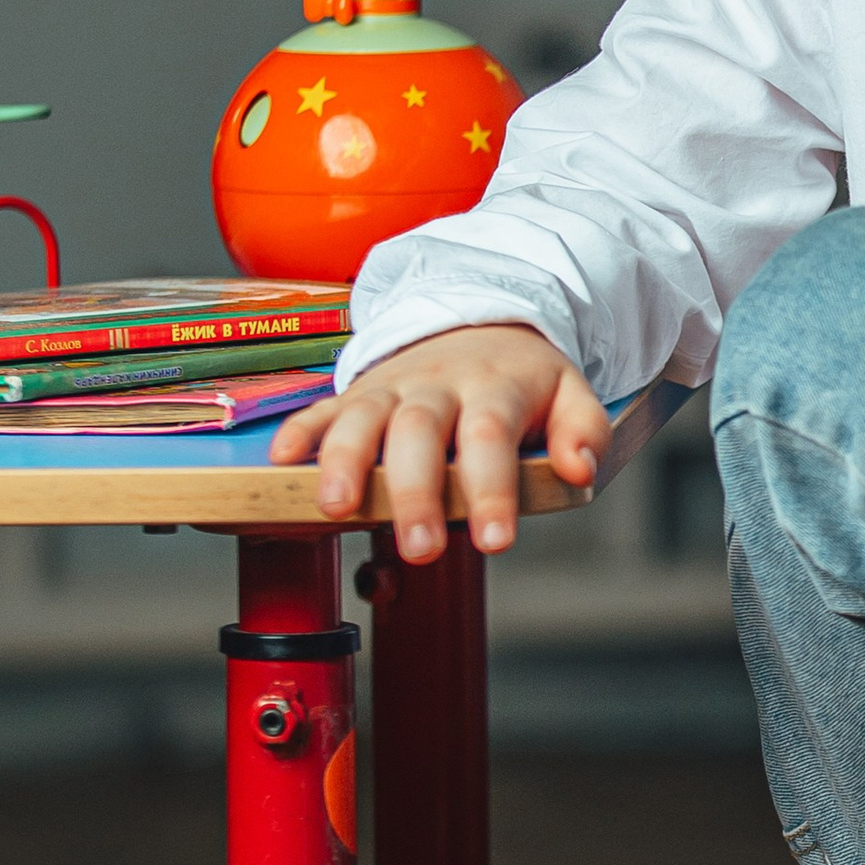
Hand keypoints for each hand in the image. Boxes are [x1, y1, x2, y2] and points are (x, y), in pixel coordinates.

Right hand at [270, 323, 608, 560]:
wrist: (478, 316)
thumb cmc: (522, 376)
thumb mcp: (570, 391)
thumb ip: (583, 430)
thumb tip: (579, 469)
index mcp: (493, 389)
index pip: (490, 438)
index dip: (491, 490)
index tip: (494, 540)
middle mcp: (436, 386)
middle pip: (419, 434)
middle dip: (416, 493)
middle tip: (420, 549)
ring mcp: (391, 388)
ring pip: (361, 419)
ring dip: (343, 462)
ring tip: (335, 508)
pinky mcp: (357, 392)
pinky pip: (320, 407)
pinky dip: (297, 432)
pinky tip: (282, 462)